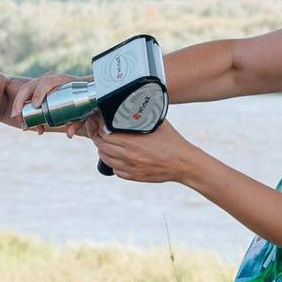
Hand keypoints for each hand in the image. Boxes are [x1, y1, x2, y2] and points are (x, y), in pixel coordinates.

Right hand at [0, 71, 80, 126]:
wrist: (83, 91)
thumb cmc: (82, 99)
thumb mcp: (82, 110)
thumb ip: (76, 122)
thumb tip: (69, 134)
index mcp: (59, 80)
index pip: (47, 82)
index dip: (39, 92)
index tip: (36, 105)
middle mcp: (47, 80)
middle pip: (28, 87)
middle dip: (19, 101)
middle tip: (16, 116)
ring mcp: (40, 84)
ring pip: (24, 94)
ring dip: (19, 110)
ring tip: (24, 126)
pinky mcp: (36, 91)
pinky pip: (26, 100)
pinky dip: (24, 112)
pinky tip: (28, 125)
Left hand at [79, 115, 201, 183]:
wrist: (183, 163)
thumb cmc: (171, 142)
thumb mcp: (157, 123)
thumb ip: (141, 116)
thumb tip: (130, 105)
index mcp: (133, 142)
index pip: (105, 134)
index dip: (100, 127)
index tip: (101, 122)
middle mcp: (129, 156)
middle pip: (102, 146)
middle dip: (99, 137)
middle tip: (100, 132)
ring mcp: (130, 168)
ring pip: (105, 159)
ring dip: (103, 150)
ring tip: (106, 143)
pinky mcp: (133, 176)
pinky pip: (115, 170)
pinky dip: (113, 162)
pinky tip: (117, 156)